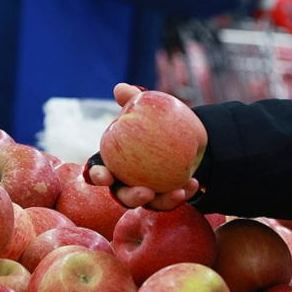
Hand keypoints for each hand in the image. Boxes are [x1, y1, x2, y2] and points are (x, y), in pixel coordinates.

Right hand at [86, 83, 200, 209]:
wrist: (178, 134)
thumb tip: (121, 88)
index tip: (105, 176)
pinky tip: (193, 184)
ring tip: (178, 192)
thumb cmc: (152, 120)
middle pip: (124, 195)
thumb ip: (132, 101)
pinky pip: (172, 198)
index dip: (99, 176)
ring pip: (151, 203)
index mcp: (113, 164)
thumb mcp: (144, 109)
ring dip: (164, 201)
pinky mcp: (165, 196)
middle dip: (133, 197)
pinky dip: (183, 193)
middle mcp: (126, 182)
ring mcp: (146, 192)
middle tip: (146, 193)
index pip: (100, 173)